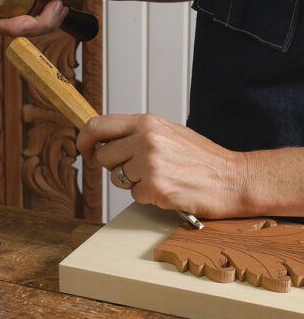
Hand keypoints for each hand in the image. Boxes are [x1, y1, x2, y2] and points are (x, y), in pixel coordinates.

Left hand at [77, 114, 246, 218]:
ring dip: (134, 182)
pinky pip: (134, 195)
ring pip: (117, 178)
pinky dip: (148, 196)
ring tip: (161, 177)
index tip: (85, 149)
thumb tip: (102, 140)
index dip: (85, 140)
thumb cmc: (201, 158)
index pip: (98, 126)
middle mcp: (146, 140)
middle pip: (104, 156)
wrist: (233, 179)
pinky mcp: (155, 188)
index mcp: (147, 122)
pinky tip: (168, 189)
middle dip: (115, 166)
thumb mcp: (168, 132)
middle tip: (139, 168)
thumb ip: (136, 133)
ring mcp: (149, 165)